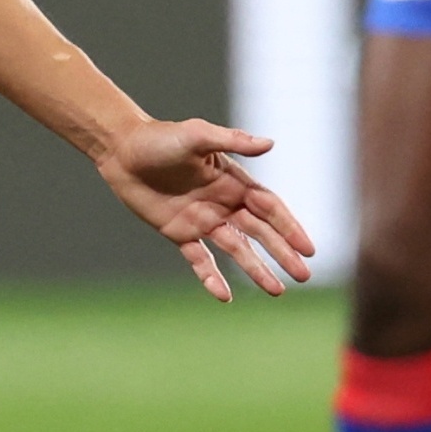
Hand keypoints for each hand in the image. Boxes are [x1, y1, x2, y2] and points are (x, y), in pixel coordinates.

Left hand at [93, 119, 314, 302]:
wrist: (122, 150)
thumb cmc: (161, 138)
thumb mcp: (198, 135)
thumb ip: (233, 140)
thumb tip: (270, 144)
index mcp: (233, 181)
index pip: (269, 208)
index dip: (289, 227)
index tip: (308, 249)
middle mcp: (223, 203)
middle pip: (260, 233)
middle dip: (282, 254)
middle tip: (303, 276)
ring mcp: (202, 220)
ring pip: (237, 250)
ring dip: (256, 269)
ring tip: (277, 290)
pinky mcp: (179, 233)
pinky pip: (199, 259)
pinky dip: (211, 277)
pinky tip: (224, 296)